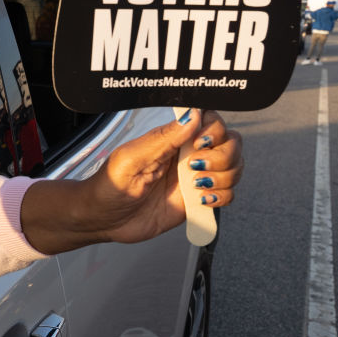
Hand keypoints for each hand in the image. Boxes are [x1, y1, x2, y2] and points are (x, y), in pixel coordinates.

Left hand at [21, 109, 242, 253]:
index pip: (211, 121)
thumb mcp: (131, 159)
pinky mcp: (198, 201)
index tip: (197, 145)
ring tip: (195, 186)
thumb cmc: (109, 185)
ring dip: (223, 177)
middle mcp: (188, 154)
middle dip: (222, 156)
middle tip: (194, 168)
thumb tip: (193, 116)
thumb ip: (162, 139)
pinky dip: (222, 197)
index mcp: (172, 138)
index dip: (213, 131)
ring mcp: (196, 177)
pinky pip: (228, 194)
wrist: (103, 219)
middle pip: (231, 142)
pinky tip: (201, 200)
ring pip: (234, 167)